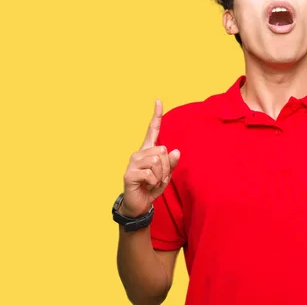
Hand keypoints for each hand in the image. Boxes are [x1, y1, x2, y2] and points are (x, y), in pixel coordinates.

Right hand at [119, 100, 180, 217]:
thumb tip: (176, 152)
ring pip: (158, 161)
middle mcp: (139, 153)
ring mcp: (133, 162)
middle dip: (167, 167)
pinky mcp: (129, 173)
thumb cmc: (151, 187)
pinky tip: (147, 186)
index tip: (158, 101)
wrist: (139, 205)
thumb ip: (171, 163)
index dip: (156, 116)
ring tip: (153, 182)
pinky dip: (154, 183)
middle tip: (160, 178)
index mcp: (148, 151)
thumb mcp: (165, 175)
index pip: (153, 130)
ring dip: (161, 176)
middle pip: (163, 150)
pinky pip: (151, 174)